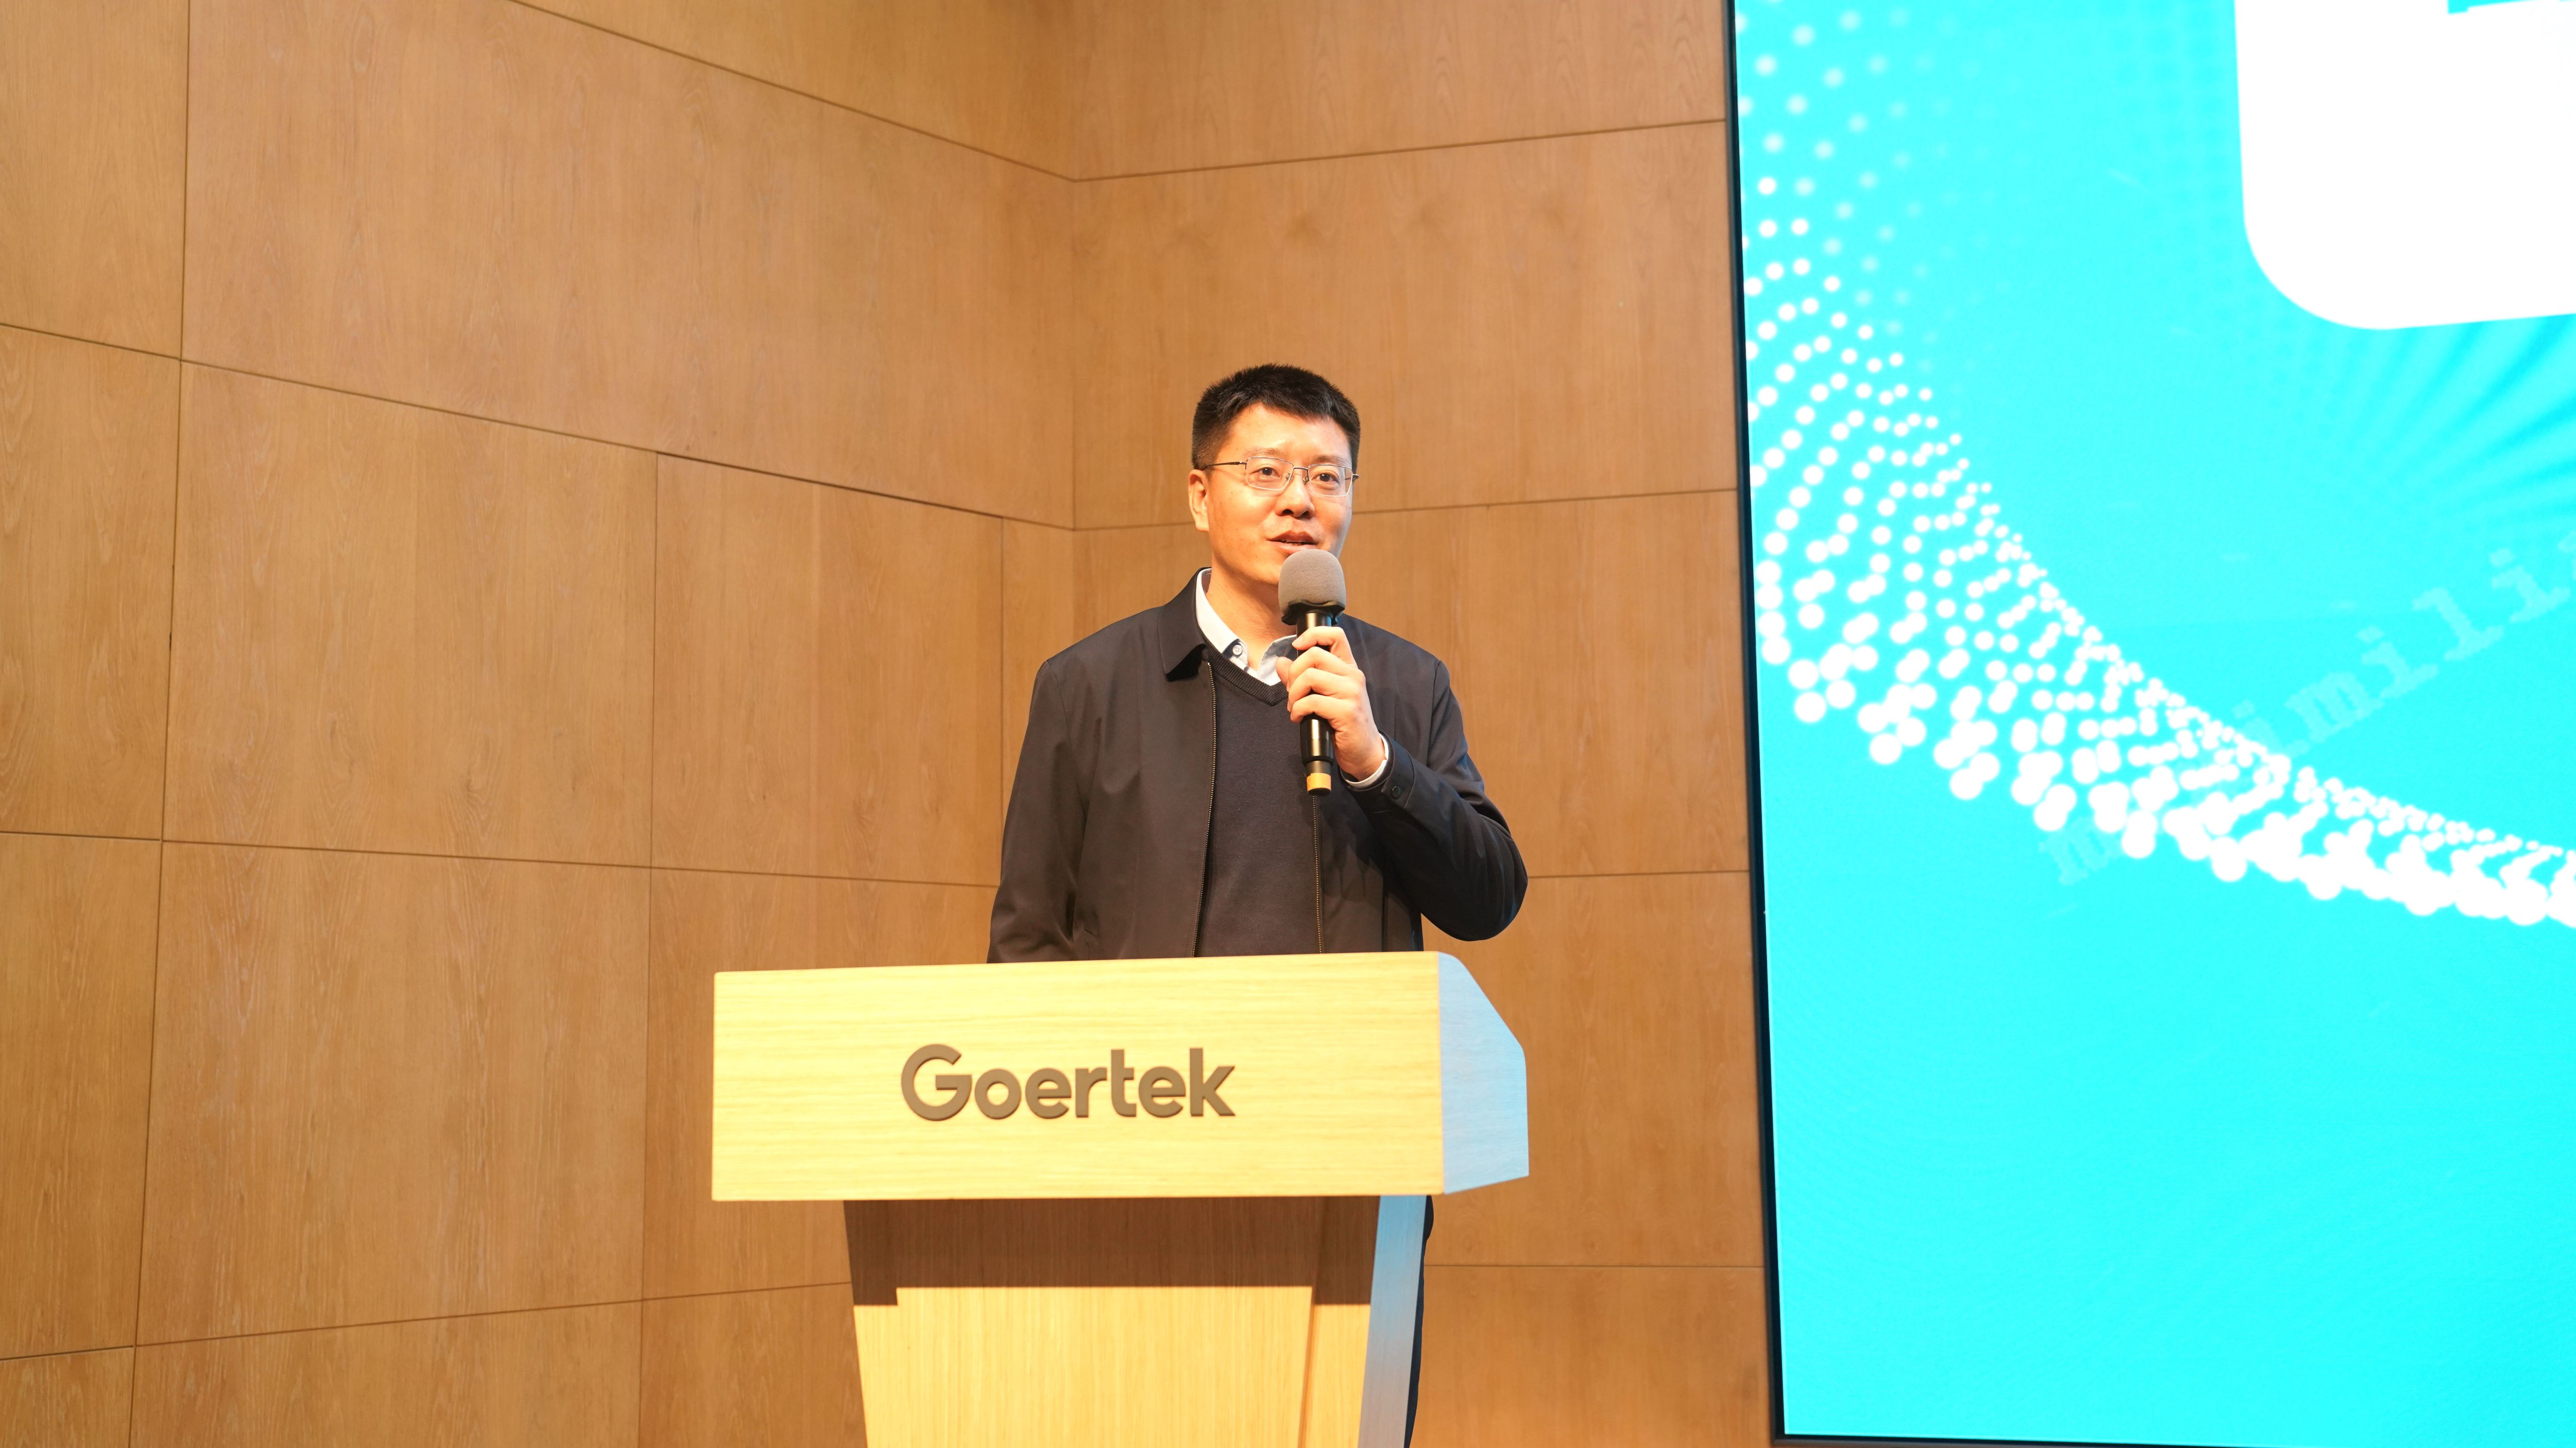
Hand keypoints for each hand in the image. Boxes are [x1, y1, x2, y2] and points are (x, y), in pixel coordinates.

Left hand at [1281, 624, 1386, 779]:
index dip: (1313, 634)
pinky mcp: (1347, 711)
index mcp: (1348, 668)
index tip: (1297, 646)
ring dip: (1294, 694)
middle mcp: (1352, 675)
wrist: (1364, 751)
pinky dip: (1298, 710)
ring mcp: (1352, 692)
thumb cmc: (1342, 723)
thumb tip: (1281, 662)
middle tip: (1293, 693)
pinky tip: (1299, 718)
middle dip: (1294, 674)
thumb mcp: (1323, 696)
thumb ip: (1301, 678)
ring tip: (1295, 707)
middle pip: (1314, 655)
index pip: (1335, 635)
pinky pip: (1311, 702)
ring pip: (1310, 676)